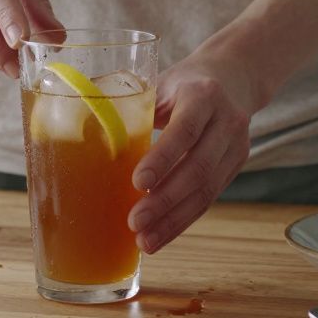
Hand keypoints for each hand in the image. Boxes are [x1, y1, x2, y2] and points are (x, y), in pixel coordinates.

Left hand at [127, 47, 261, 253]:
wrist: (234, 77)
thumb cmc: (184, 82)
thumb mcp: (161, 83)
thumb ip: (133, 105)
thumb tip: (80, 128)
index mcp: (202, 95)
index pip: (185, 130)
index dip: (163, 158)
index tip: (137, 183)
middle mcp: (226, 121)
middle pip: (198, 167)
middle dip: (165, 200)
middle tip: (135, 222)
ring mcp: (236, 146)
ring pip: (207, 190)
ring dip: (174, 220)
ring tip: (145, 241)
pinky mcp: (236, 166)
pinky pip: (209, 198)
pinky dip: (183, 219)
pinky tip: (161, 234)